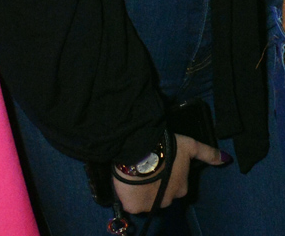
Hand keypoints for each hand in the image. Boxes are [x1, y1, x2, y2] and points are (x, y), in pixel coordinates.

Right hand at [112, 134, 226, 213]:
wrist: (141, 151)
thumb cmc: (167, 148)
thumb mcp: (190, 146)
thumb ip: (208, 153)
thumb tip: (227, 159)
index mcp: (182, 187)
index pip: (176, 184)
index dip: (168, 174)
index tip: (160, 164)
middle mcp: (169, 200)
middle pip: (162, 194)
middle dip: (156, 184)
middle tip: (147, 168)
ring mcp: (151, 205)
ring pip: (146, 199)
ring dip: (142, 190)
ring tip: (135, 173)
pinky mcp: (134, 206)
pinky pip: (131, 202)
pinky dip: (128, 194)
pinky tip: (126, 181)